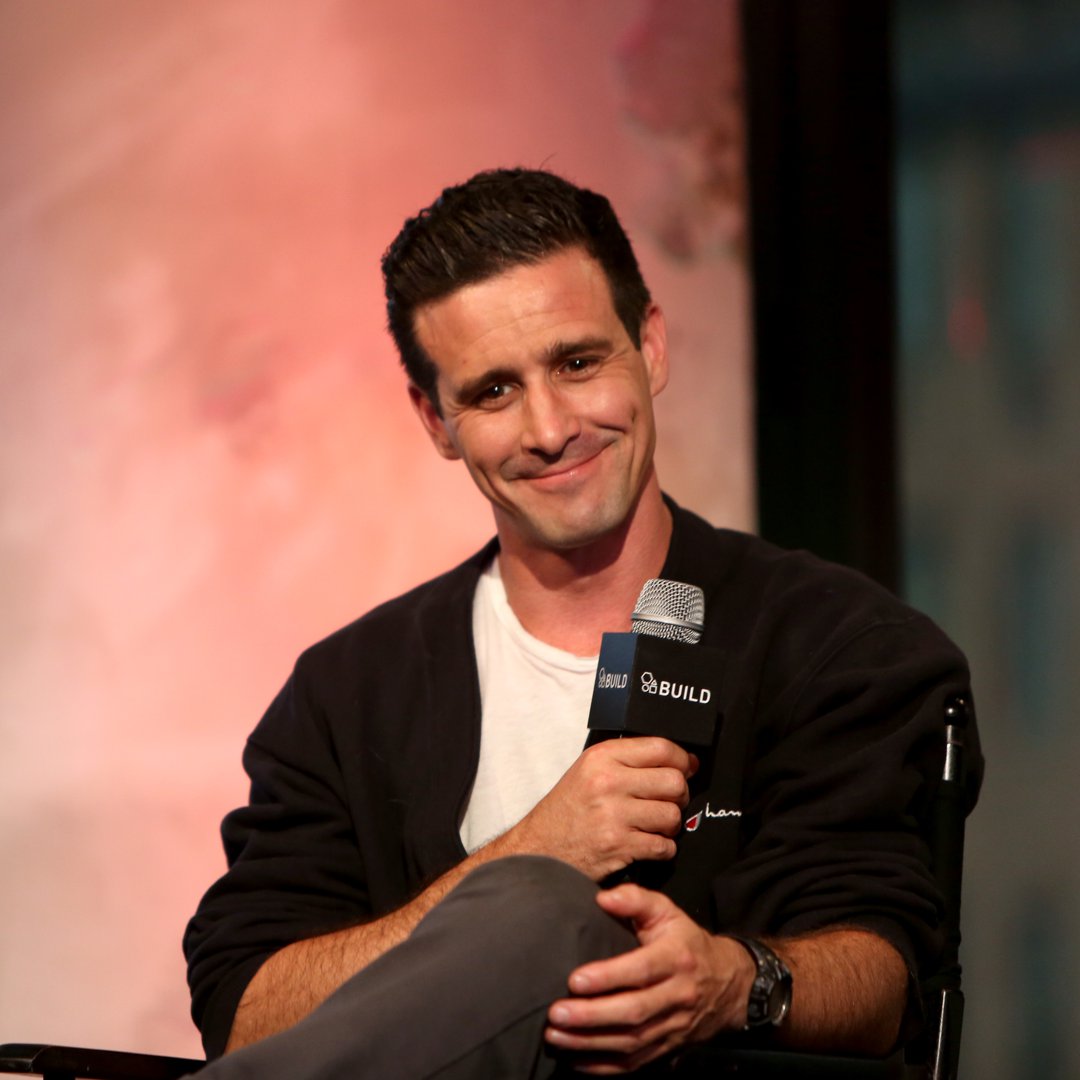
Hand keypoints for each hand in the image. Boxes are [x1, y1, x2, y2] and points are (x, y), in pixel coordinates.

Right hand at [504, 737, 695, 881]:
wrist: (539, 849)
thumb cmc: (567, 811)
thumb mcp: (588, 770)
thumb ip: (626, 761)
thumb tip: (679, 760)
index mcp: (602, 757)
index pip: (661, 747)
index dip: (682, 759)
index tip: (687, 767)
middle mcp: (608, 781)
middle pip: (674, 781)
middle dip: (680, 794)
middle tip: (670, 800)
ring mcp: (614, 814)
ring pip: (673, 815)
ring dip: (671, 825)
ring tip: (655, 825)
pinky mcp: (618, 845)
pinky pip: (664, 846)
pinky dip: (663, 849)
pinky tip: (647, 844)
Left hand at [544, 885, 753, 1073]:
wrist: (728, 983)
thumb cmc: (686, 941)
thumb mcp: (667, 911)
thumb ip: (635, 900)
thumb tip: (602, 898)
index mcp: (676, 958)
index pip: (641, 970)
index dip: (608, 977)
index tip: (574, 979)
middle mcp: (677, 995)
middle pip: (633, 1012)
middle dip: (592, 1015)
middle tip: (555, 1013)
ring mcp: (674, 1026)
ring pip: (631, 1042)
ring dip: (590, 1042)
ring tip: (555, 1035)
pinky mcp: (668, 1048)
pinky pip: (635, 1063)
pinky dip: (603, 1066)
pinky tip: (575, 1060)